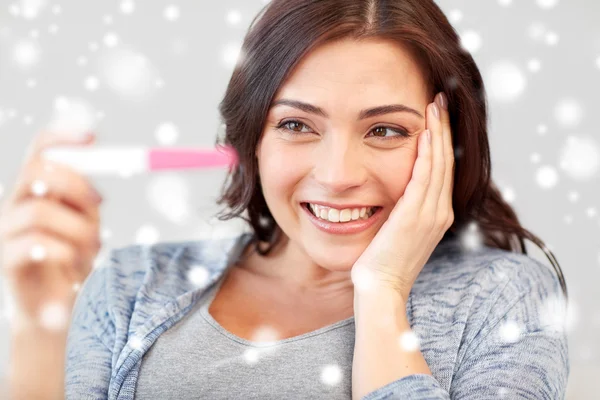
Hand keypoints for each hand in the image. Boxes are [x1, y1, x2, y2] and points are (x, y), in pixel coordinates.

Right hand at [0, 130, 103, 330]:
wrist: (58, 306)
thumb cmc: (75, 257)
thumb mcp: (87, 221)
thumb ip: (86, 196)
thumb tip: (99, 161)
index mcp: (36, 190)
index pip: (39, 150)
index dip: (62, 136)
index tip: (92, 137)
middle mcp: (16, 204)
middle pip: (35, 172)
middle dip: (74, 183)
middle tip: (100, 201)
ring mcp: (7, 231)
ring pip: (39, 211)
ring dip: (76, 226)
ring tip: (94, 245)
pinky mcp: (7, 260)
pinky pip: (34, 243)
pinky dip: (66, 250)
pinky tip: (77, 261)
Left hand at [351, 92, 454, 301]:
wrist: (379, 288)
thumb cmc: (381, 262)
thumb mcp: (397, 230)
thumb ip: (402, 209)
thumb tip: (394, 192)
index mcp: (437, 214)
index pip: (442, 168)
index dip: (441, 139)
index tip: (435, 115)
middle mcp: (440, 211)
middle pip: (446, 160)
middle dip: (443, 127)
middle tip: (439, 99)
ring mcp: (431, 214)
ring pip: (438, 164)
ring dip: (437, 132)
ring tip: (434, 105)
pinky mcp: (415, 217)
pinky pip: (424, 178)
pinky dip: (427, 154)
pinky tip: (424, 133)